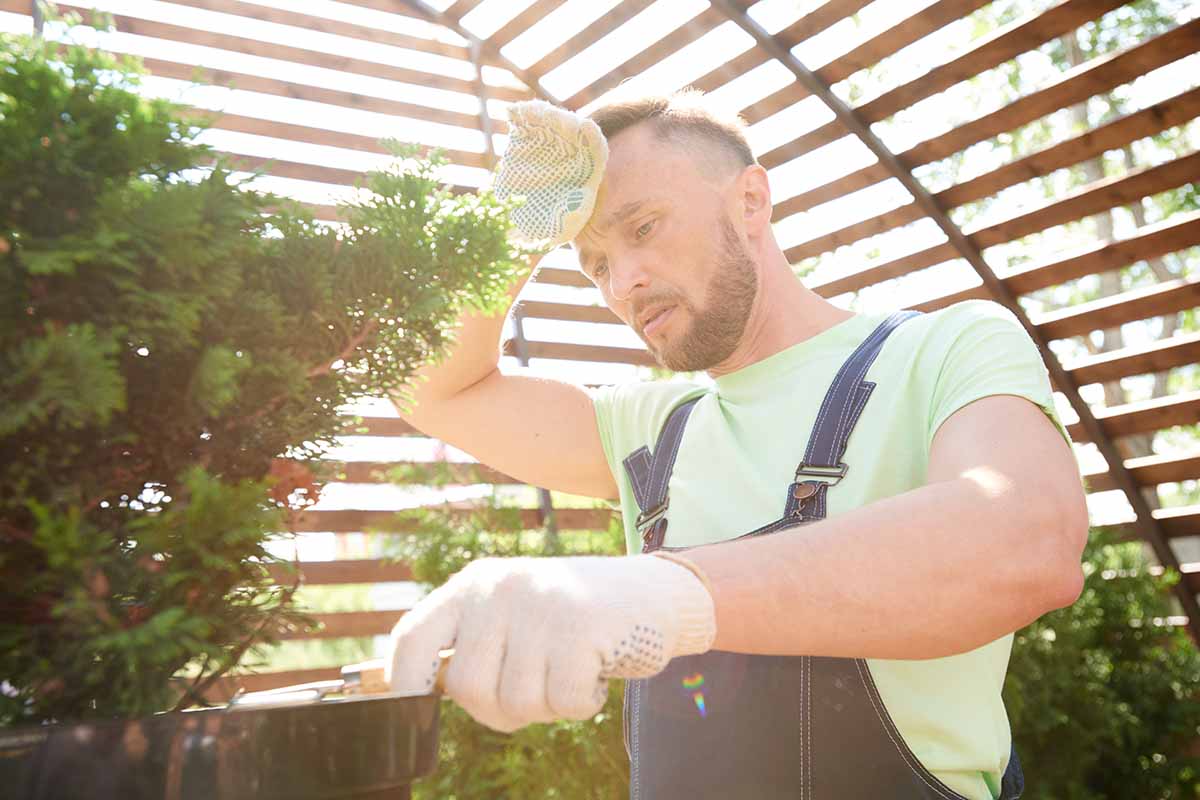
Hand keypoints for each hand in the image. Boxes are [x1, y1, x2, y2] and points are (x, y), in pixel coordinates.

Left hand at [386, 554, 715, 732]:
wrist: (651, 593)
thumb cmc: (570, 619)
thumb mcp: (513, 614)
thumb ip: (473, 645)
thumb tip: (424, 691)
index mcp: (475, 585)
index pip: (414, 637)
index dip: (403, 680)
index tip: (410, 708)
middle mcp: (501, 589)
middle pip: (467, 686)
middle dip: (498, 708)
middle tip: (537, 689)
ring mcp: (542, 606)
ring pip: (517, 702)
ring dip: (548, 706)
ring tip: (570, 669)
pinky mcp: (582, 628)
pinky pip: (564, 701)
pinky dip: (583, 703)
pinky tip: (595, 672)